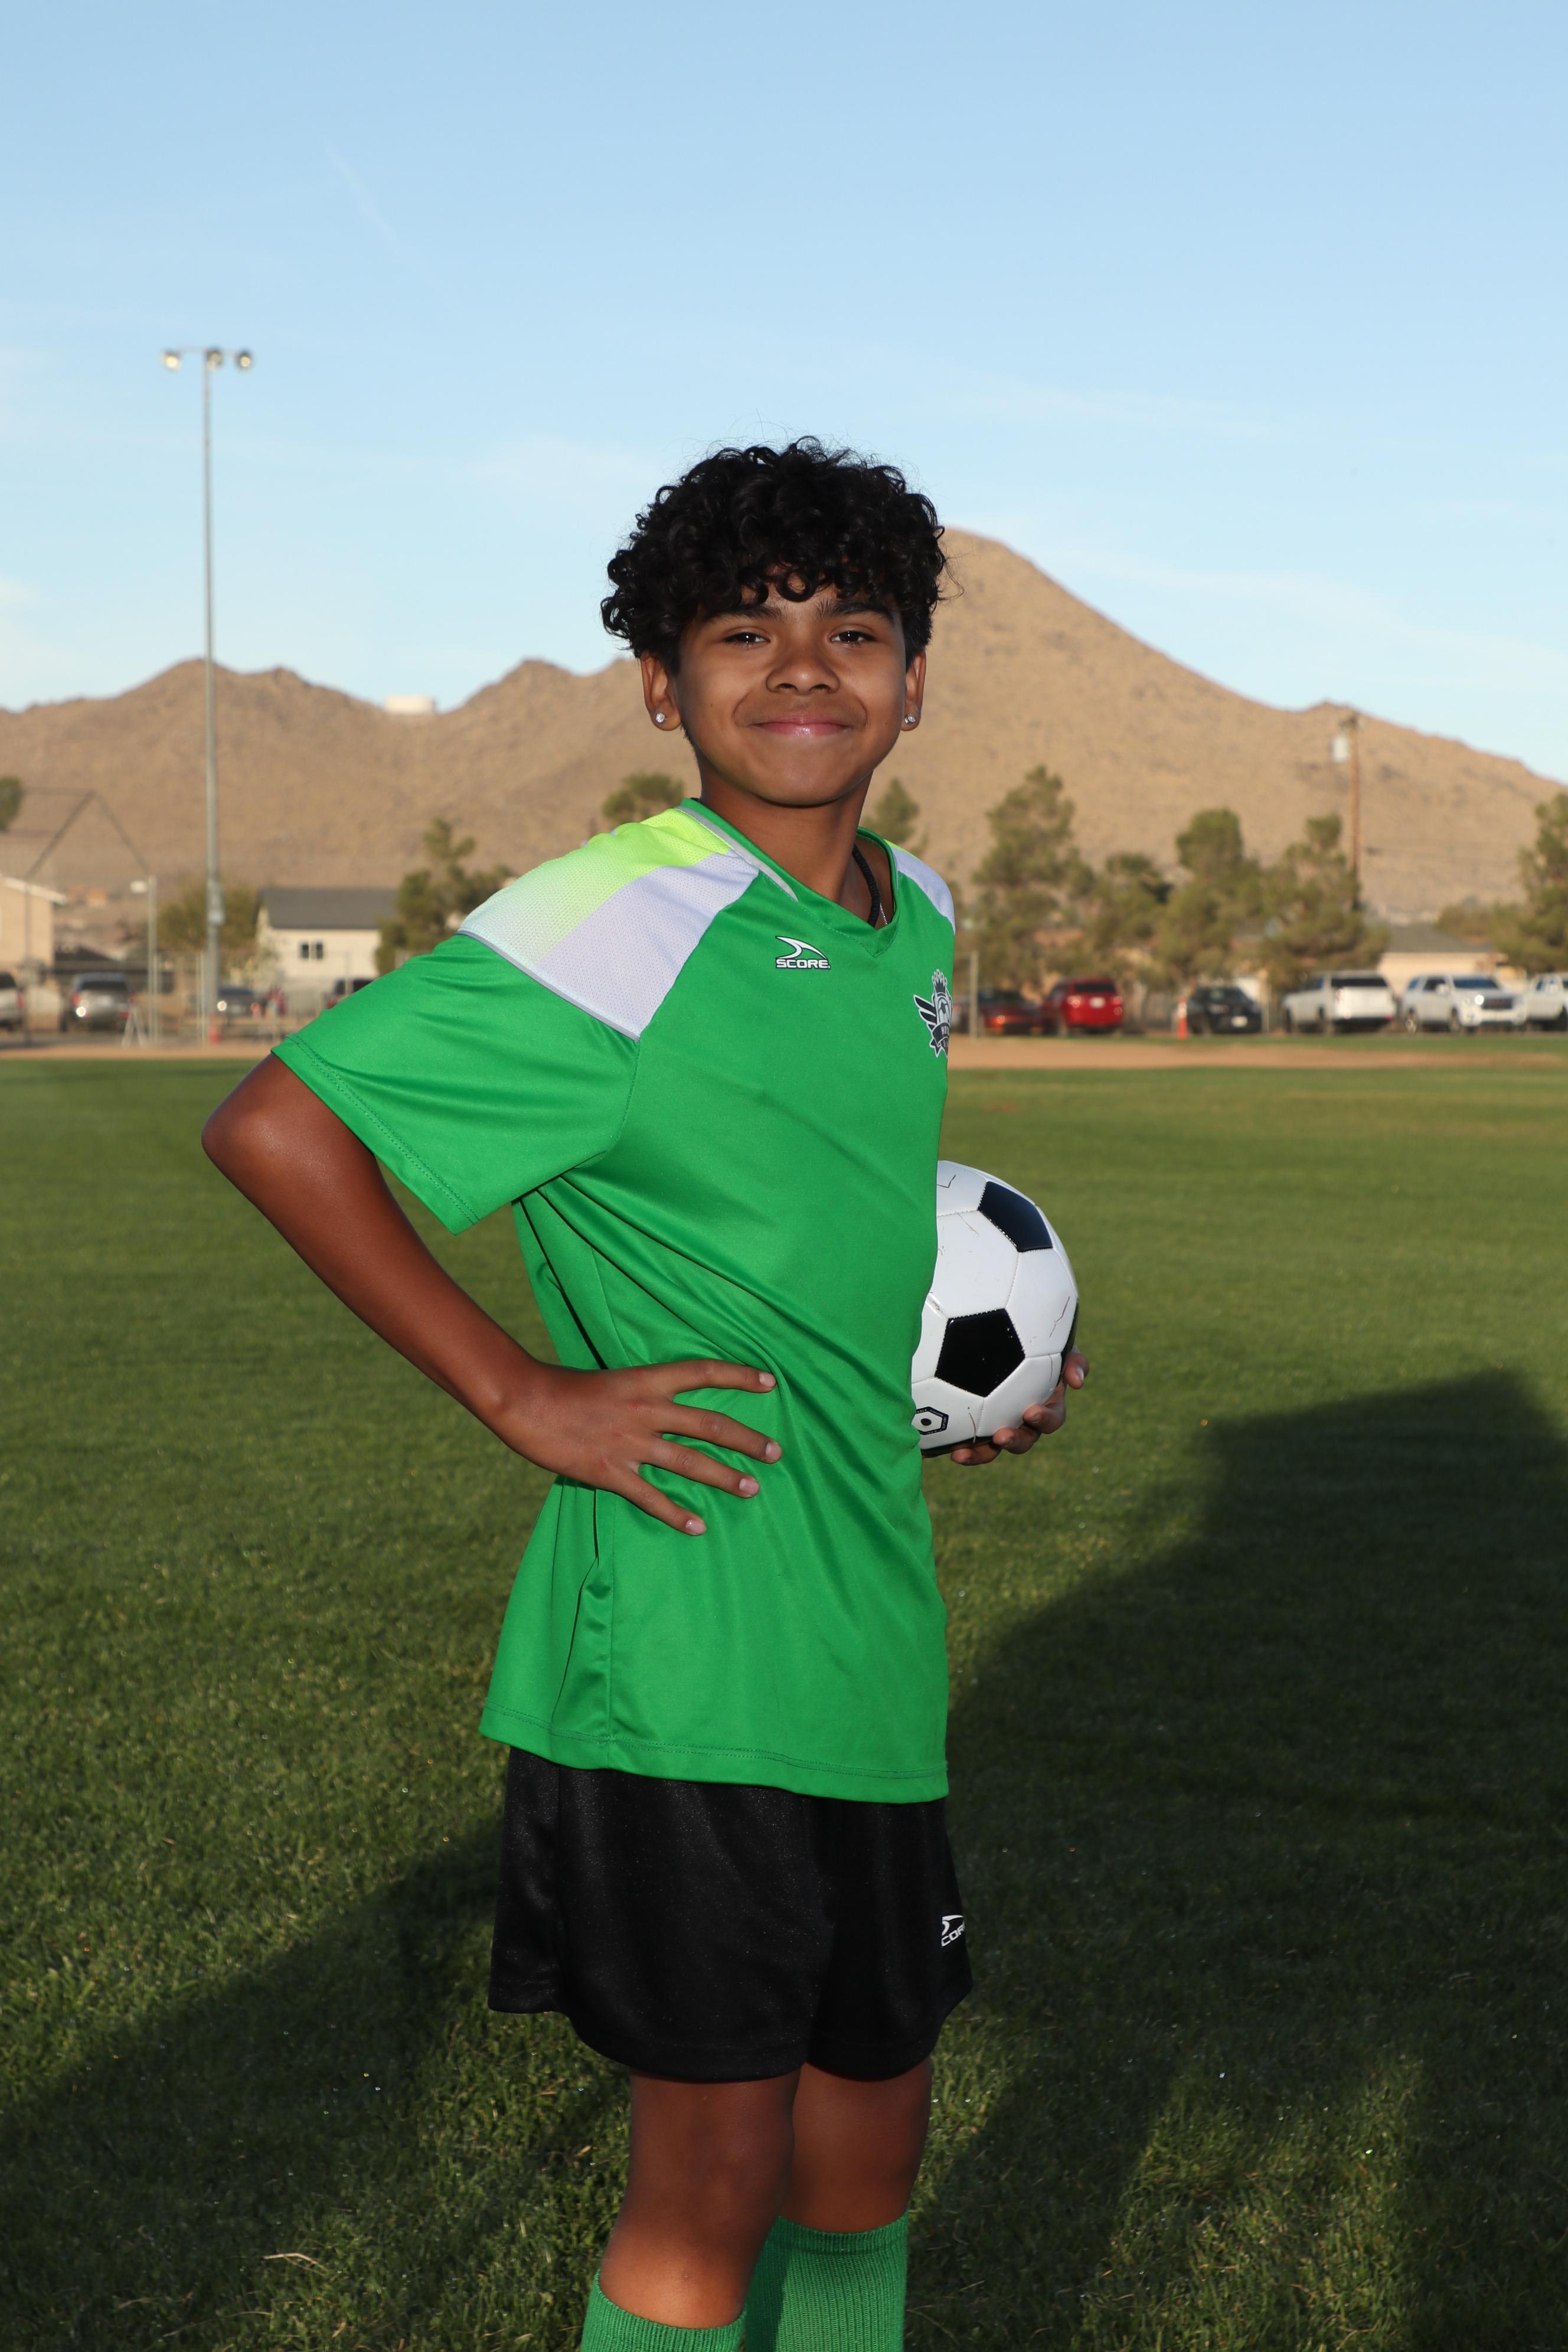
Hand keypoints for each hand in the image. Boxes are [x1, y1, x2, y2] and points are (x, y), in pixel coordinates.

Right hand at [495, 1358, 781, 1534]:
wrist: (525, 1402)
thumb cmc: (563, 1388)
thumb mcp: (611, 1380)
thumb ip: (642, 1393)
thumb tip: (667, 1405)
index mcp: (645, 1380)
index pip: (702, 1373)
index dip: (738, 1376)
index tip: (770, 1383)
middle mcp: (645, 1410)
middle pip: (709, 1424)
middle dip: (746, 1439)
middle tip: (776, 1453)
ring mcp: (630, 1443)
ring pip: (689, 1462)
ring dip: (724, 1477)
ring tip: (752, 1489)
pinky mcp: (610, 1472)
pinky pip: (651, 1498)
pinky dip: (676, 1514)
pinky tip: (698, 1527)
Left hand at [950, 1347, 1087, 1467]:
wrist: (994, 1338)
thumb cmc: (1032, 1343)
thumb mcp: (1057, 1347)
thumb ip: (1073, 1359)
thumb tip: (1077, 1381)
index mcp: (1045, 1405)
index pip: (1051, 1419)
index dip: (1044, 1419)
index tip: (1031, 1412)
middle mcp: (1023, 1422)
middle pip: (1024, 1440)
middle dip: (1014, 1441)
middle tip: (1001, 1435)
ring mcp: (998, 1426)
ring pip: (993, 1448)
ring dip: (981, 1453)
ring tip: (963, 1452)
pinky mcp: (975, 1429)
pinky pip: (969, 1444)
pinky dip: (961, 1448)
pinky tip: (948, 1448)